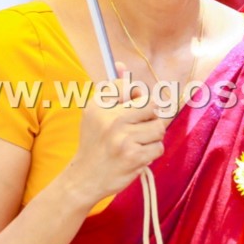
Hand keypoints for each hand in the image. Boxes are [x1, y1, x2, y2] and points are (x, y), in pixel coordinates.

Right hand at [62, 64, 165, 206]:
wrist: (85, 178)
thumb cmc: (94, 143)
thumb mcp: (95, 113)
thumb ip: (111, 89)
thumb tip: (121, 65)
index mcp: (100, 106)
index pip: (130, 87)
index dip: (136, 97)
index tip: (129, 109)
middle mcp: (111, 120)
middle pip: (151, 105)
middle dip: (150, 116)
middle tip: (139, 126)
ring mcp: (124, 139)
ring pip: (159, 127)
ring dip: (152, 136)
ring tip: (138, 142)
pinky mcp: (134, 157)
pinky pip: (158, 147)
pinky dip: (151, 152)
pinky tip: (137, 156)